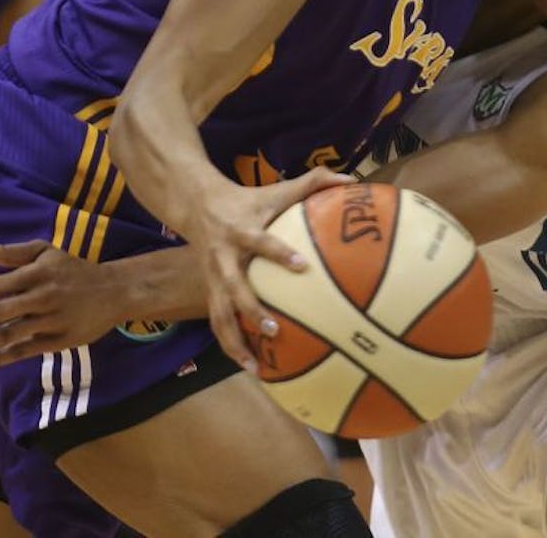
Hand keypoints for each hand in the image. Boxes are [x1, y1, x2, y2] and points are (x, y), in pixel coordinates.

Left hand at [0, 236, 121, 370]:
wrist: (115, 291)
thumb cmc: (73, 270)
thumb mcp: (46, 252)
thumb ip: (12, 252)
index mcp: (35, 273)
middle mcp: (41, 296)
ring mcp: (51, 321)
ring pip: (8, 334)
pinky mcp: (60, 341)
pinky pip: (25, 351)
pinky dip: (1, 358)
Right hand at [191, 168, 354, 371]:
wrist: (196, 204)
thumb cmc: (247, 199)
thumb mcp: (275, 189)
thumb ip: (312, 183)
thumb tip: (349, 179)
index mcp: (242, 230)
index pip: (261, 242)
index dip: (279, 253)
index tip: (302, 267)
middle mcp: (224, 258)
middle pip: (233, 287)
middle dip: (251, 309)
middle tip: (274, 330)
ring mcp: (213, 278)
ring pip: (218, 314)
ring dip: (235, 341)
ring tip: (255, 367)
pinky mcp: (210, 291)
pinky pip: (218, 323)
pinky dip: (232, 346)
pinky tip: (251, 367)